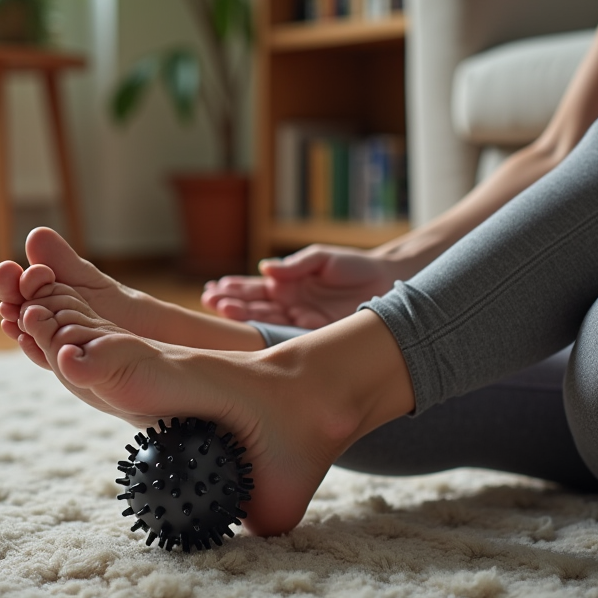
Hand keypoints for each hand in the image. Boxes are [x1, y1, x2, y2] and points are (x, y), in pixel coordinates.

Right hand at [201, 244, 400, 328]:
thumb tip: (265, 269)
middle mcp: (289, 306)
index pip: (255, 289)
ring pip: (265, 323)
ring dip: (243, 318)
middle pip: (254, 307)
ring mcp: (299, 323)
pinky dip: (268, 338)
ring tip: (221, 311)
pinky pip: (288, 339)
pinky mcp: (315, 337)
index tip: (213, 289)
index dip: (234, 289)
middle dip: (231, 303)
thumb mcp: (323, 259)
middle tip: (210, 302)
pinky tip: (249, 337)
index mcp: (288, 286)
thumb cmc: (354, 266)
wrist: (387, 283)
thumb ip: (296, 265)